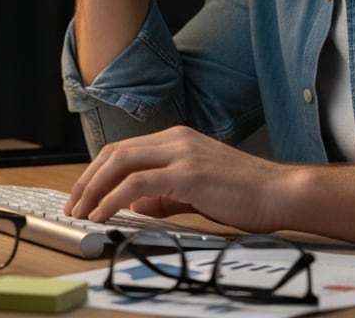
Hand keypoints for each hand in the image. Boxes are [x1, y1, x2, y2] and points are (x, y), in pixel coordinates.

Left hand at [64, 126, 296, 233]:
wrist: (281, 193)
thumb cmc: (247, 194)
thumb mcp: (197, 192)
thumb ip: (165, 196)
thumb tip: (136, 205)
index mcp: (178, 140)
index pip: (124, 150)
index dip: (98, 172)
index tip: (84, 194)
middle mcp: (176, 140)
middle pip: (114, 152)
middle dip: (87, 179)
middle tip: (73, 204)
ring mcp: (181, 154)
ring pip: (120, 163)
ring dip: (93, 189)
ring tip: (81, 212)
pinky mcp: (187, 174)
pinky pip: (136, 185)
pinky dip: (113, 199)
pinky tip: (103, 214)